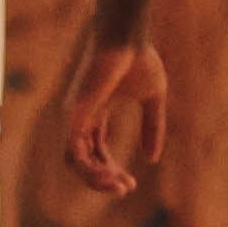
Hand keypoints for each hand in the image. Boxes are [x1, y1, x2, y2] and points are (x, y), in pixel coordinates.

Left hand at [59, 29, 166, 196]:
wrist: (127, 38)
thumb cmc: (139, 59)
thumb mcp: (153, 99)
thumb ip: (153, 127)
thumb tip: (152, 159)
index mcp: (96, 114)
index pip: (96, 152)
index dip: (111, 170)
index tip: (131, 183)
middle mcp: (81, 118)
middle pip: (84, 161)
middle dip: (104, 179)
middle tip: (125, 188)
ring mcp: (75, 116)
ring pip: (75, 162)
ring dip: (96, 179)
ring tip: (119, 186)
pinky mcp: (74, 114)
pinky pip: (74, 151)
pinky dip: (89, 168)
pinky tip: (110, 175)